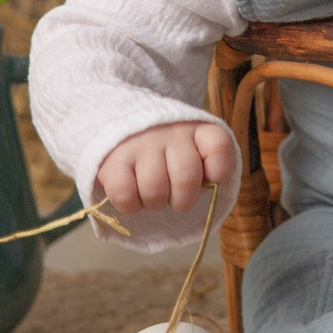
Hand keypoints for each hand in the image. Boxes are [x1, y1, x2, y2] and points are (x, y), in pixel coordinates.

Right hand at [96, 120, 238, 215]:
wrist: (120, 126)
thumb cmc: (167, 151)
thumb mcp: (194, 150)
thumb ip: (208, 167)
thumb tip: (209, 187)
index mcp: (198, 130)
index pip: (220, 147)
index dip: (218, 171)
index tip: (208, 177)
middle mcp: (170, 133)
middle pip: (187, 179)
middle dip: (182, 200)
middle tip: (173, 195)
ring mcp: (141, 144)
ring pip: (154, 191)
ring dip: (154, 203)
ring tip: (150, 193)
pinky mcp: (113, 160)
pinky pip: (125, 196)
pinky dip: (130, 205)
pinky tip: (132, 193)